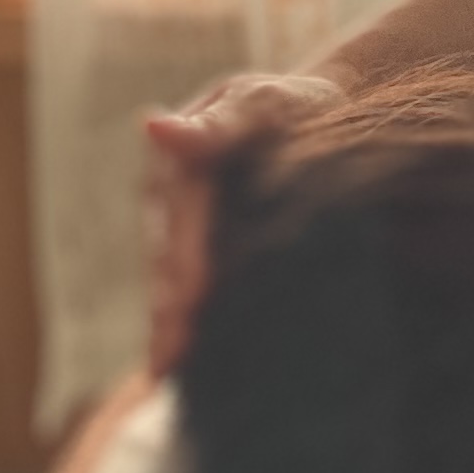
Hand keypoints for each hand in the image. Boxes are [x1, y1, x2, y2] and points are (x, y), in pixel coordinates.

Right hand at [142, 68, 346, 373]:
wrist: (321, 121)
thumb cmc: (296, 108)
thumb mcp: (267, 102)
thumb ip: (221, 122)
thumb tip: (152, 126)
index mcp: (179, 161)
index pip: (180, 216)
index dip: (184, 259)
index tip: (191, 300)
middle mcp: (169, 201)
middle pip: (166, 258)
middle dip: (168, 307)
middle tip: (174, 355)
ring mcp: (180, 231)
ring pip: (168, 283)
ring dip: (167, 326)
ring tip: (168, 370)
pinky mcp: (200, 256)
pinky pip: (186, 294)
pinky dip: (182, 328)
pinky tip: (177, 370)